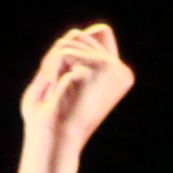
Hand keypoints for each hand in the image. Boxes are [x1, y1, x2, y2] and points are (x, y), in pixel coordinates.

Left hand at [7, 24, 130, 172]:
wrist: (53, 140)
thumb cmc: (51, 117)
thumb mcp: (59, 79)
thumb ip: (70, 54)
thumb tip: (76, 33)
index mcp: (117, 76)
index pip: (98, 32)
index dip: (71, 51)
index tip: (64, 84)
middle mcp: (121, 71)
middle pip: (78, 35)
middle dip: (57, 59)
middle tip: (57, 90)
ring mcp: (113, 68)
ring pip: (70, 40)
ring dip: (53, 65)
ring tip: (58, 92)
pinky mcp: (100, 68)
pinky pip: (63, 52)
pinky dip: (53, 71)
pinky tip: (60, 92)